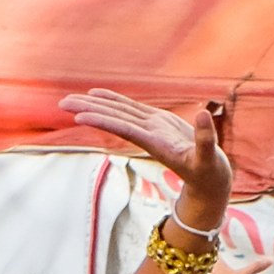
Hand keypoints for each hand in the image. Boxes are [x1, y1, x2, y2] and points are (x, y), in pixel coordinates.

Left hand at [64, 89, 232, 220]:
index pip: (124, 129)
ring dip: (95, 104)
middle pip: (114, 119)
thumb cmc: (210, 174)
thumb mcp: (209, 160)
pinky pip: (131, 109)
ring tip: (70, 98)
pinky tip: (97, 94)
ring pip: (119, 112)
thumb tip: (202, 114)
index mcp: (156, 144)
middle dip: (89, 110)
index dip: (102, 121)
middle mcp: (148, 135)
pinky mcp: (159, 122)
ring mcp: (152, 127)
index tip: (79, 117)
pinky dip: (114, 100)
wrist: (211, 180)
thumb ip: (205, 140)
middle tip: (62, 103)